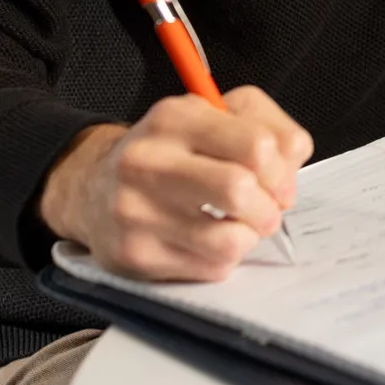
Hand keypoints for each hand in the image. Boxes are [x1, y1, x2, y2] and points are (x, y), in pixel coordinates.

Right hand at [38, 86, 312, 280]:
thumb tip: (291, 168)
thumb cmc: (171, 152)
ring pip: (230, 239)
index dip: (281, 169)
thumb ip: (269, 128)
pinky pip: (210, 268)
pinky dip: (223, 258)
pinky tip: (206, 241)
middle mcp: (149, 160)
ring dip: (248, 237)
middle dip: (269, 207)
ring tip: (237, 226)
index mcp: (175, 118)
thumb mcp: (214, 116)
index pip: (257, 145)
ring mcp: (136, 211)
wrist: (93, 188)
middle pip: (241, 190)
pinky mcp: (135, 255)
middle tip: (264, 208)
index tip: (276, 179)